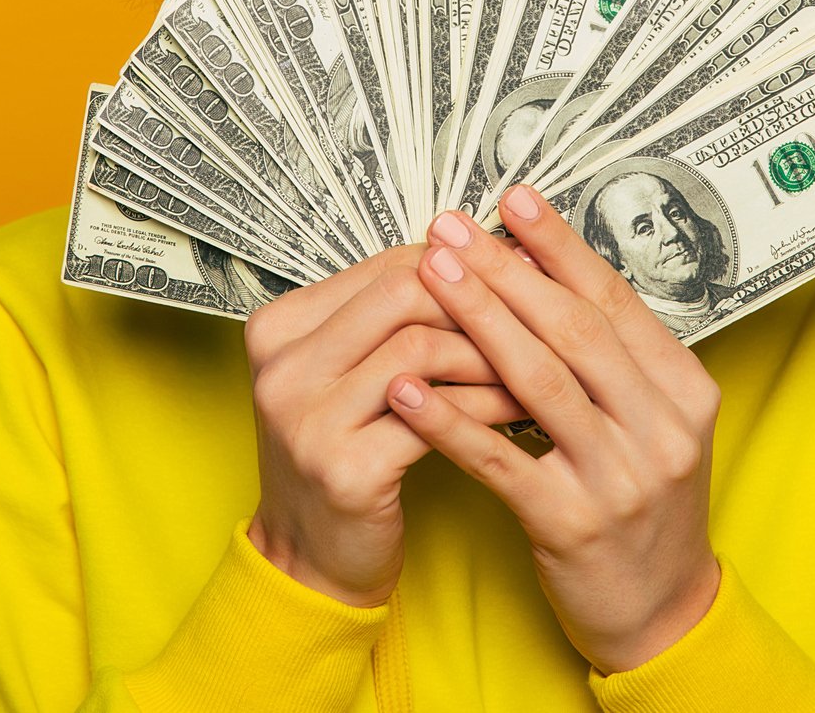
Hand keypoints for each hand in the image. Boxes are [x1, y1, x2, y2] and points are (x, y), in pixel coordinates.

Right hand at [244, 243, 524, 605]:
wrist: (311, 557)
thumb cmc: (344, 453)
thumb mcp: (347, 375)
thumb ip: (393, 318)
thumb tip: (487, 256)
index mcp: (277, 328)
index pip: (384, 267)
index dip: (461, 264)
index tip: (518, 268)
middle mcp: (281, 367)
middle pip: (402, 295)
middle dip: (479, 301)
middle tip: (536, 313)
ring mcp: (306, 420)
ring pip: (421, 348)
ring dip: (490, 351)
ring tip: (537, 359)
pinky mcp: (345, 470)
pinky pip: (437, 416)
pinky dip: (487, 403)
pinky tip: (521, 405)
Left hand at [385, 188, 723, 672]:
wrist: (661, 611)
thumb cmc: (642, 504)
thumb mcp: (652, 422)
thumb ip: (611, 357)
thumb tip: (541, 268)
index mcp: (683, 389)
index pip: (612, 300)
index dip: (558, 245)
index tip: (512, 199)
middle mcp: (660, 427)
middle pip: (572, 329)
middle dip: (504, 270)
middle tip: (450, 229)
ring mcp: (619, 477)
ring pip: (539, 381)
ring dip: (476, 321)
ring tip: (427, 277)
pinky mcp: (572, 524)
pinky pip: (501, 459)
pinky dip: (450, 419)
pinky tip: (408, 388)